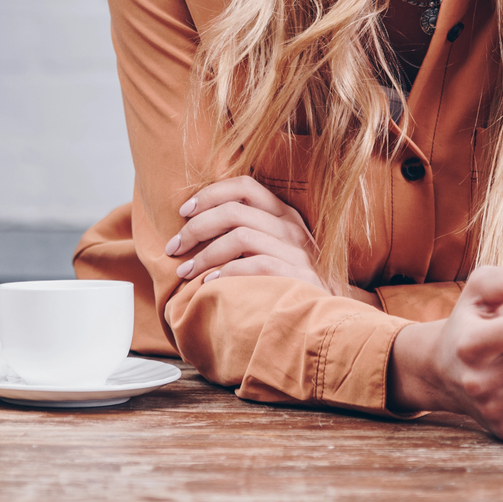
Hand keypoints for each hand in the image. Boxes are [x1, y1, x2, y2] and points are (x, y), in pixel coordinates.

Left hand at [163, 175, 330, 294]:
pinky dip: (227, 272)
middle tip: (174, 247)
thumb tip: (196, 226)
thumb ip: (247, 232)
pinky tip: (210, 283)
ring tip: (185, 272)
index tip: (183, 211)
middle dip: (196, 228)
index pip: (244, 186)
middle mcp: (291, 227)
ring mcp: (297, 251)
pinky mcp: (297, 276)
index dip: (210, 194)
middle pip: (235, 211)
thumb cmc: (289, 282)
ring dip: (205, 254)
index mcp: (284, 214)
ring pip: (241, 237)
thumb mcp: (274, 248)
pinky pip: (255, 265)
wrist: (328, 315)